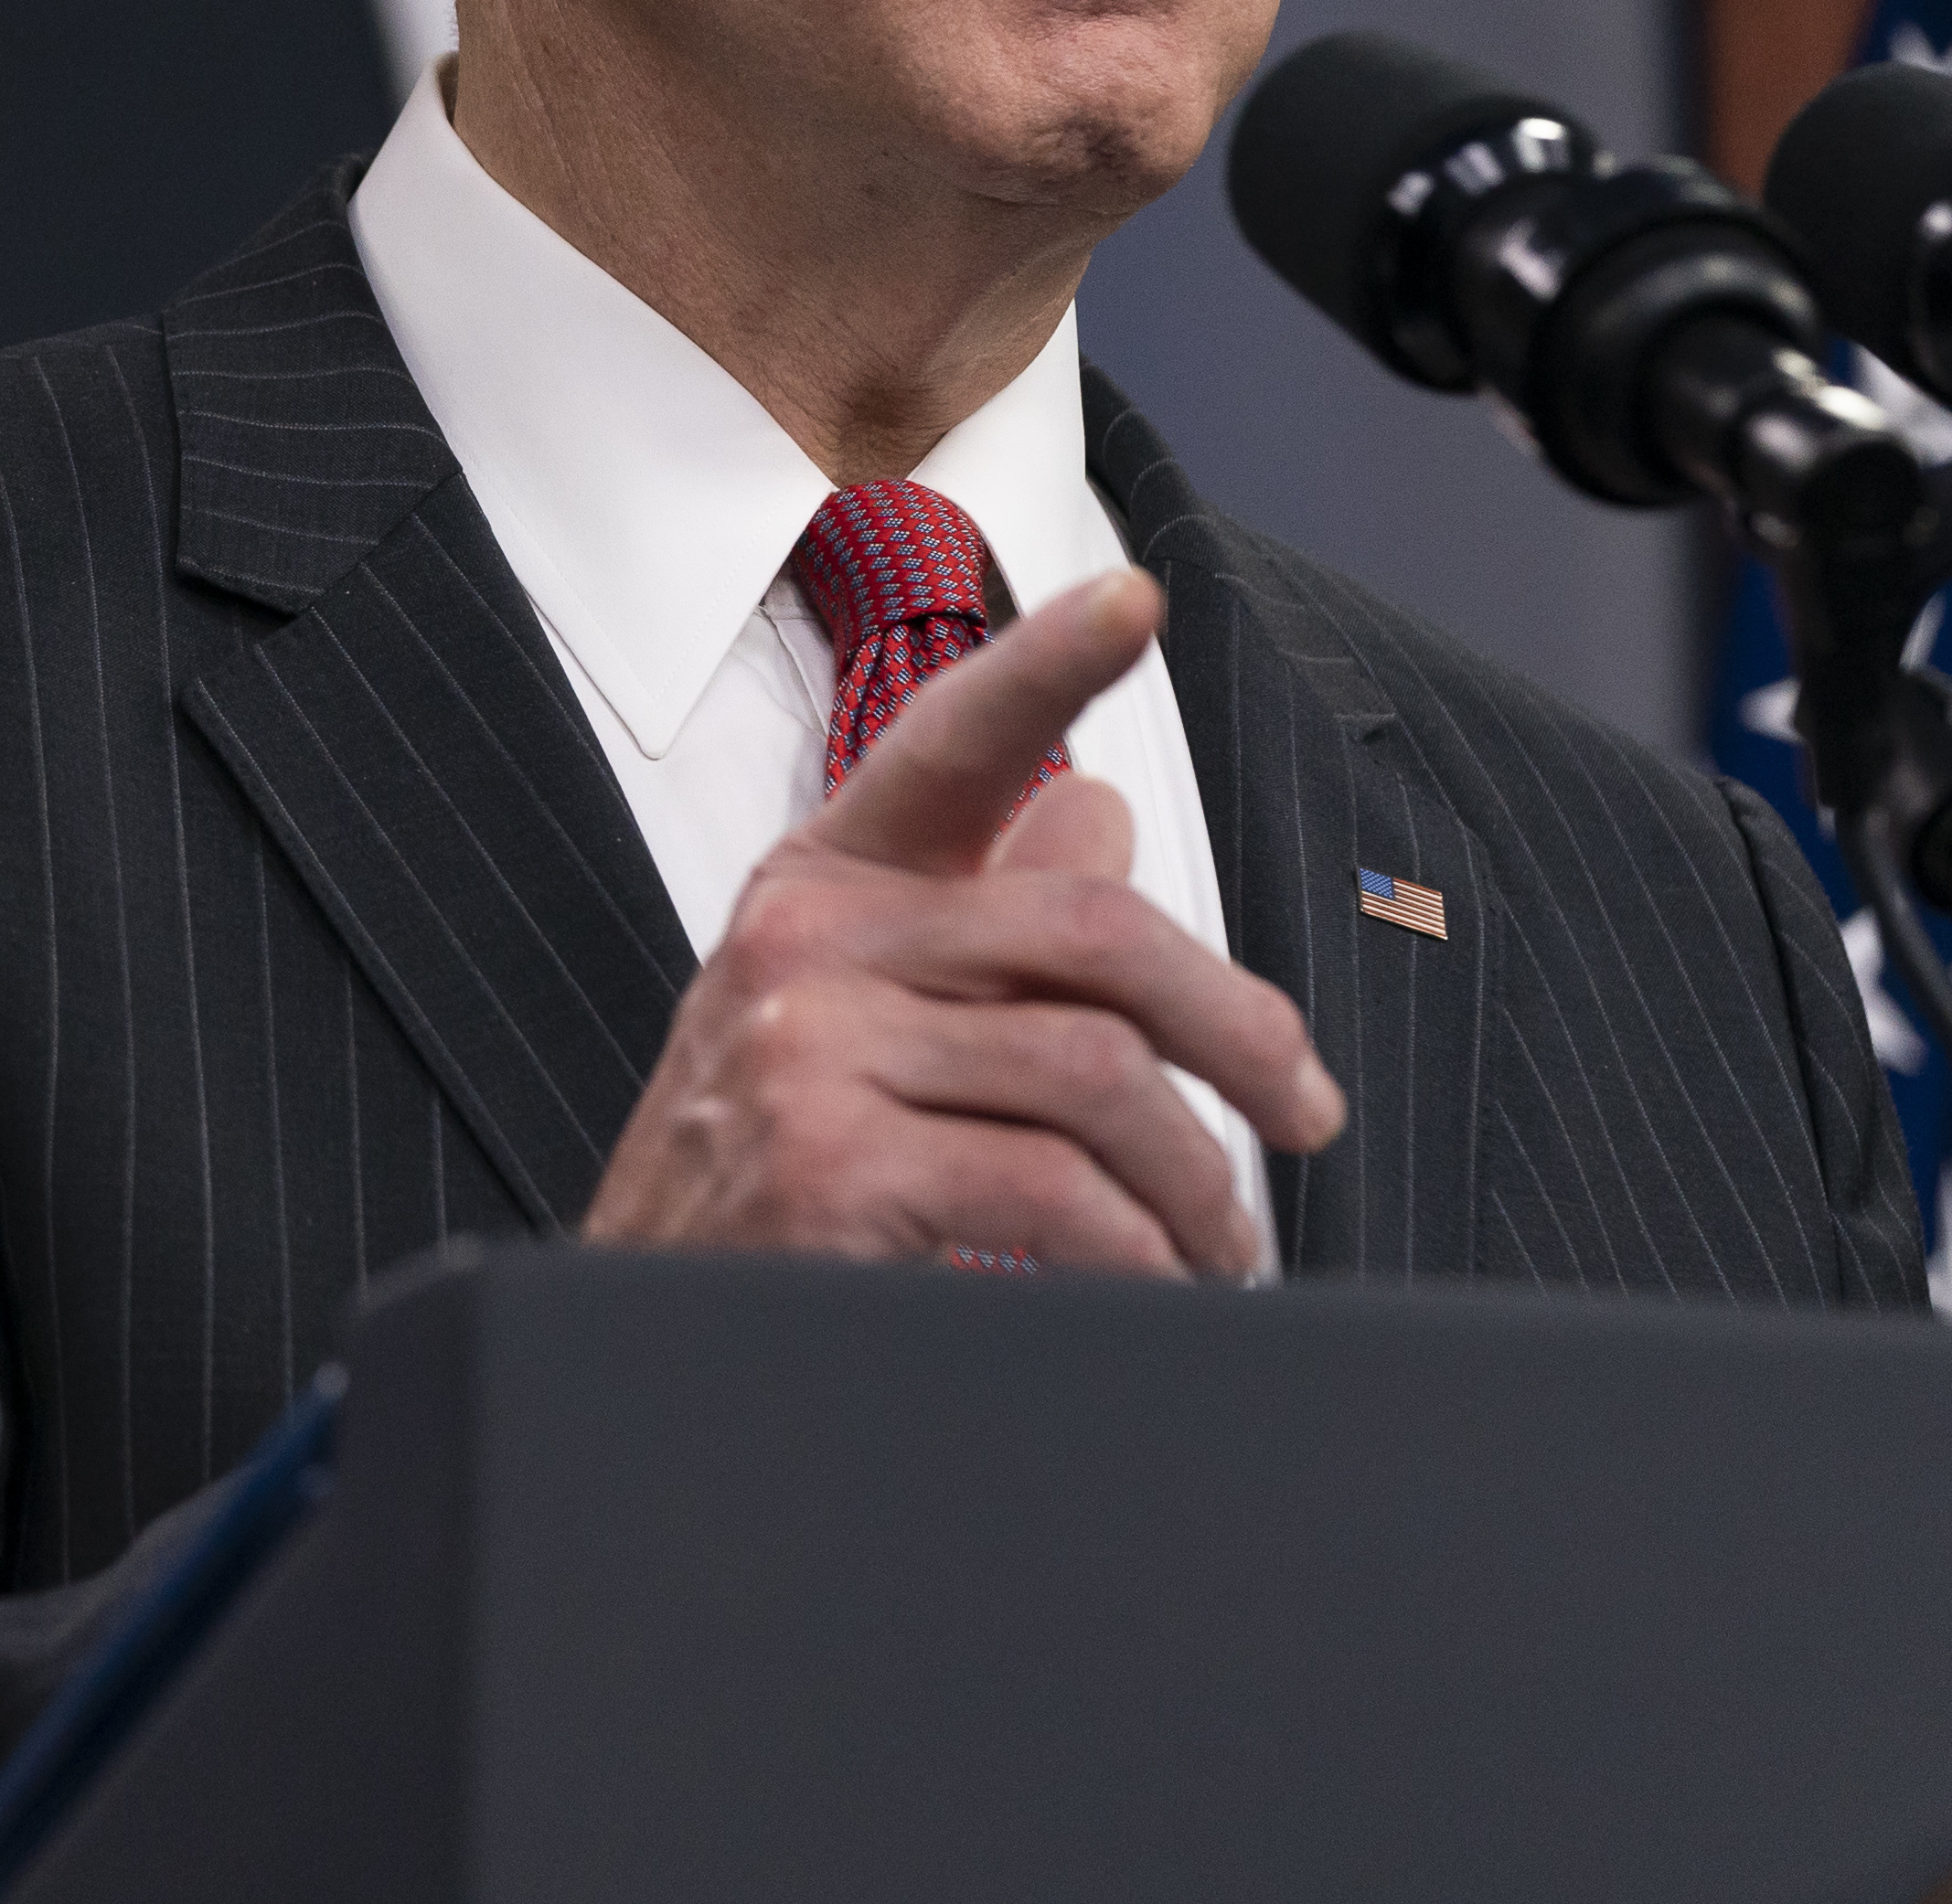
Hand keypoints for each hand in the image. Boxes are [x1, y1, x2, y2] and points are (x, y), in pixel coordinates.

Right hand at [579, 569, 1343, 1280]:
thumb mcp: (864, 1028)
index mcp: (821, 886)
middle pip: (1090, 930)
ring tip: (1219, 1251)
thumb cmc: (777, 1189)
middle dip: (1240, 1030)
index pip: (948, 746)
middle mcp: (804, 941)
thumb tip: (1101, 811)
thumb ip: (983, 929)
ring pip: (1096, 1073)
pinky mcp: (828, 1167)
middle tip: (1304, 1117)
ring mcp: (806, 1048)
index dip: (1045, 662)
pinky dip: (1142, 1259)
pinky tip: (1153, 1294)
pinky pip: (1057, 1194)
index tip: (1134, 596)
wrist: (647, 1355)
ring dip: (1200, 1186)